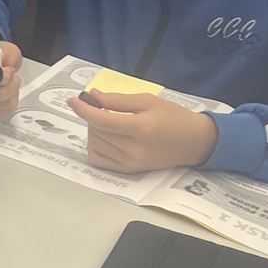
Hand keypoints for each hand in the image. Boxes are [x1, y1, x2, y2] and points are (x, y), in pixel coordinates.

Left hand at [67, 91, 216, 172]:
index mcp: (141, 128)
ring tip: (109, 122)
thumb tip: (92, 97)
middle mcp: (134, 149)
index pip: (102, 120)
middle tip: (104, 108)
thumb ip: (118, 100)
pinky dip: (95, 147)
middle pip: (97, 131)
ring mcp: (130, 163)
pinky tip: (104, 138)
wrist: (193, 142)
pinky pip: (98, 160)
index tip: (73, 100)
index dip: (84, 109)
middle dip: (93, 116)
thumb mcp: (148, 101)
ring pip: (95, 144)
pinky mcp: (128, 171)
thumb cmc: (173, 117)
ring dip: (94, 130)